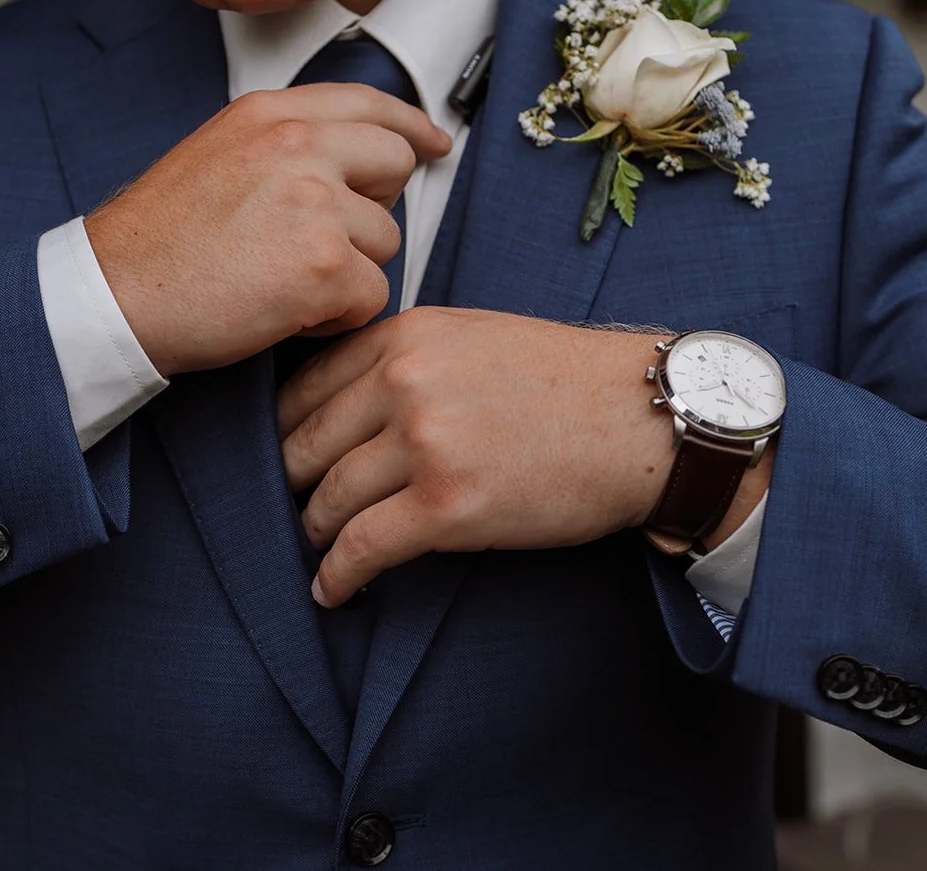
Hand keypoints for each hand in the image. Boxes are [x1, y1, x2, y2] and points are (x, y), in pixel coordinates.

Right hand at [85, 85, 450, 376]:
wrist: (112, 297)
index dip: (410, 126)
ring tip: (281, 282)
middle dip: (372, 209)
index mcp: (267, 114)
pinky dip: (337, 318)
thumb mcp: (216, 158)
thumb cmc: (156, 244)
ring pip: (386, 241)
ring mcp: (315, 202)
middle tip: (324, 242)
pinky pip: (372, 296)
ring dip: (348, 272)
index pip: (369, 102)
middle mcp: (297, 144)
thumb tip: (350, 157)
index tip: (434, 142)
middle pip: (395, 165)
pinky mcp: (326, 264)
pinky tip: (284, 313)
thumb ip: (281, 146)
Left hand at [277, 308, 680, 605]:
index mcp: (406, 336)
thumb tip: (337, 405)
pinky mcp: (448, 505)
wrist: (644, 422)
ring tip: (317, 549)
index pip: (305, 385)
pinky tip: (332, 589)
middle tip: (291, 508)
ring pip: (328, 499)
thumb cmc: (564, 383)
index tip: (282, 457)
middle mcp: (405, 382)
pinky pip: (362, 547)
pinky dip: (337, 575)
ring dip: (315, 533)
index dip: (283, 430)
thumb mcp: (472, 337)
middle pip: (304, 444)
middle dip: (290, 484)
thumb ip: (403, 358)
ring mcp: (426, 443)